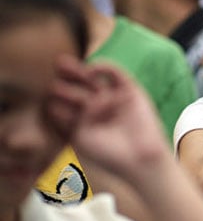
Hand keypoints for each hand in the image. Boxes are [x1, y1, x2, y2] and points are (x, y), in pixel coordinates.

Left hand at [46, 56, 168, 180]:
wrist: (138, 157)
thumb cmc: (109, 153)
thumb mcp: (80, 136)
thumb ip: (69, 117)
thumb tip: (59, 100)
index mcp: (87, 122)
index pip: (68, 105)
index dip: (56, 99)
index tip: (46, 96)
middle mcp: (100, 109)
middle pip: (79, 90)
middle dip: (64, 82)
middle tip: (48, 72)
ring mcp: (115, 98)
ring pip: (94, 80)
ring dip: (78, 71)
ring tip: (61, 64)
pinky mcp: (130, 90)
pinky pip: (115, 73)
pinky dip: (103, 68)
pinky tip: (90, 70)